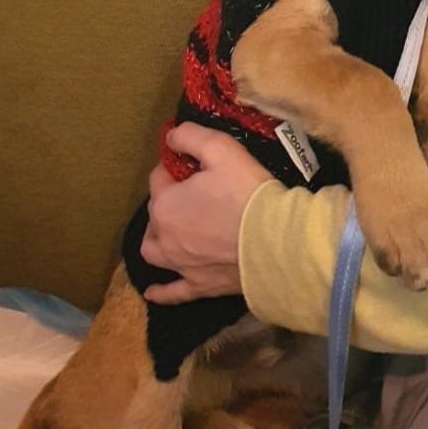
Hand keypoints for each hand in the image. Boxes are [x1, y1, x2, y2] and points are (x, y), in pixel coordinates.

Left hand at [141, 124, 274, 304]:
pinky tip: (152, 292)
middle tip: (194, 192)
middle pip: (156, 214)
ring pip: (155, 252)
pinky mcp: (199, 286)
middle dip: (169, 200)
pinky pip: (172, 292)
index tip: (194, 163)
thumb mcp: (221, 149)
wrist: (276, 240)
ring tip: (168, 232)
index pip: (159, 178)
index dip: (176, 167)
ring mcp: (180, 265)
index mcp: (166, 204)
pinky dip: (161, 291)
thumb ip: (191, 136)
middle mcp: (164, 237)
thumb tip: (171, 136)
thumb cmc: (247, 192)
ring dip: (157, 239)